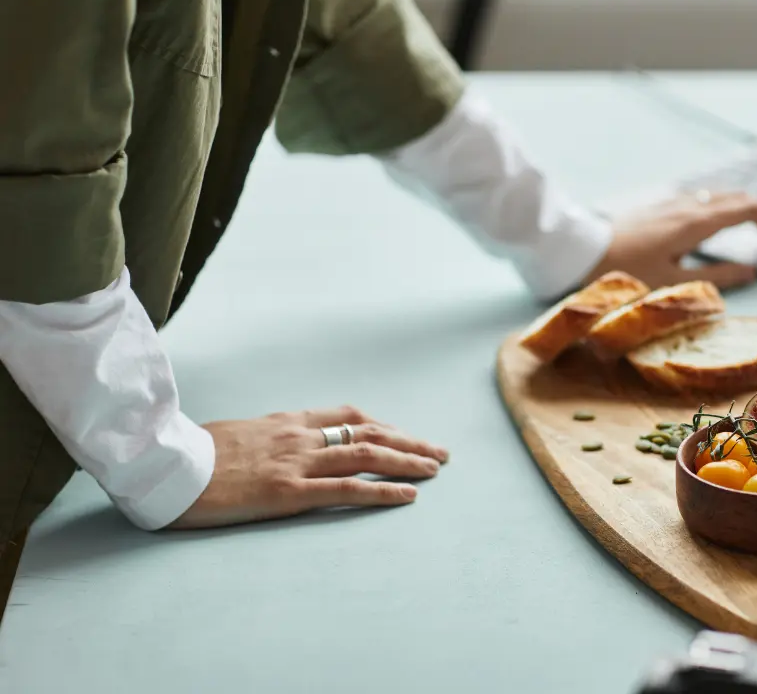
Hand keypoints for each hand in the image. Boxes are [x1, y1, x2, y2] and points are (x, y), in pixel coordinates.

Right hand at [170, 406, 448, 528]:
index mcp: (285, 422)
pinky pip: (346, 489)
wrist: (163, 465)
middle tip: (438, 452)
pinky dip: (382, 490)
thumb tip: (272, 444)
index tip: (404, 435)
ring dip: (406, 461)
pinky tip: (407, 496)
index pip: (347, 417)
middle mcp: (299, 436)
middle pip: (368, 433)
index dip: (382, 426)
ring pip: (366, 456)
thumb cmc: (190, 454)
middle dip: (408, 442)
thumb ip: (263, 438)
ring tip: (434, 468)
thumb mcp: (234, 435)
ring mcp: (296, 463)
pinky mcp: (288, 492)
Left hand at [589, 191, 756, 288]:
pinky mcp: (662, 207)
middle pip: (742, 201)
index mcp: (696, 222)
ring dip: (750, 214)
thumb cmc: (621, 271)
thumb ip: (716, 278)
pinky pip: (707, 202)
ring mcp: (674, 203)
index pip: (751, 210)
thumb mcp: (673, 283)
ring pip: (724, 199)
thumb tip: (753, 272)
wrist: (577, 250)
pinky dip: (729, 212)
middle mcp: (689, 205)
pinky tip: (726, 229)